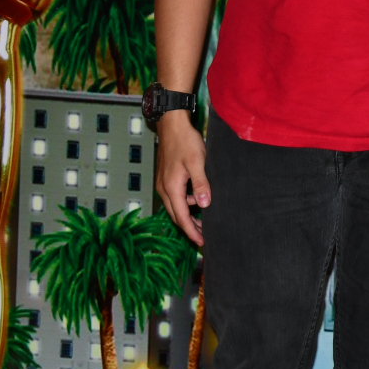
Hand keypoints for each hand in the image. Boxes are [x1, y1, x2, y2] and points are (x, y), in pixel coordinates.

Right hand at [154, 113, 208, 246]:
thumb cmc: (186, 142)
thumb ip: (200, 184)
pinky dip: (185, 202)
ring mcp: (163, 183)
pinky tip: (198, 199)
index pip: (181, 216)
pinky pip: (175, 196)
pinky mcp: (166, 177)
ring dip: (188, 215)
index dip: (191, 231)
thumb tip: (204, 205)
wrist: (172, 125)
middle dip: (188, 228)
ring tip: (204, 220)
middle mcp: (164, 188)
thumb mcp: (197, 162)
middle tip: (203, 237)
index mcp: (171, 187)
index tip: (201, 242)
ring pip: (175, 206)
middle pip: (176, 215)